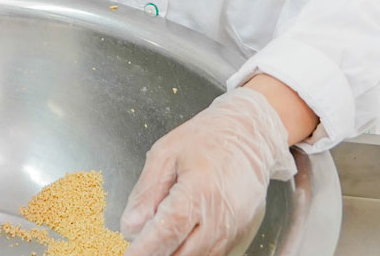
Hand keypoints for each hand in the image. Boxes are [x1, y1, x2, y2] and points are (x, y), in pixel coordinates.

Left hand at [120, 88, 295, 255]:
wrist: (251, 136)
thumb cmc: (207, 138)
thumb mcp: (166, 153)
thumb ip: (147, 192)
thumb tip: (130, 226)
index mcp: (199, 191)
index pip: (166, 232)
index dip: (144, 249)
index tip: (129, 254)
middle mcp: (220, 217)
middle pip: (181, 254)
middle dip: (157, 253)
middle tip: (140, 245)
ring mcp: (234, 230)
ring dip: (175, 253)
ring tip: (160, 239)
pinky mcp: (241, 236)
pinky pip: (213, 255)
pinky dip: (193, 251)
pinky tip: (182, 238)